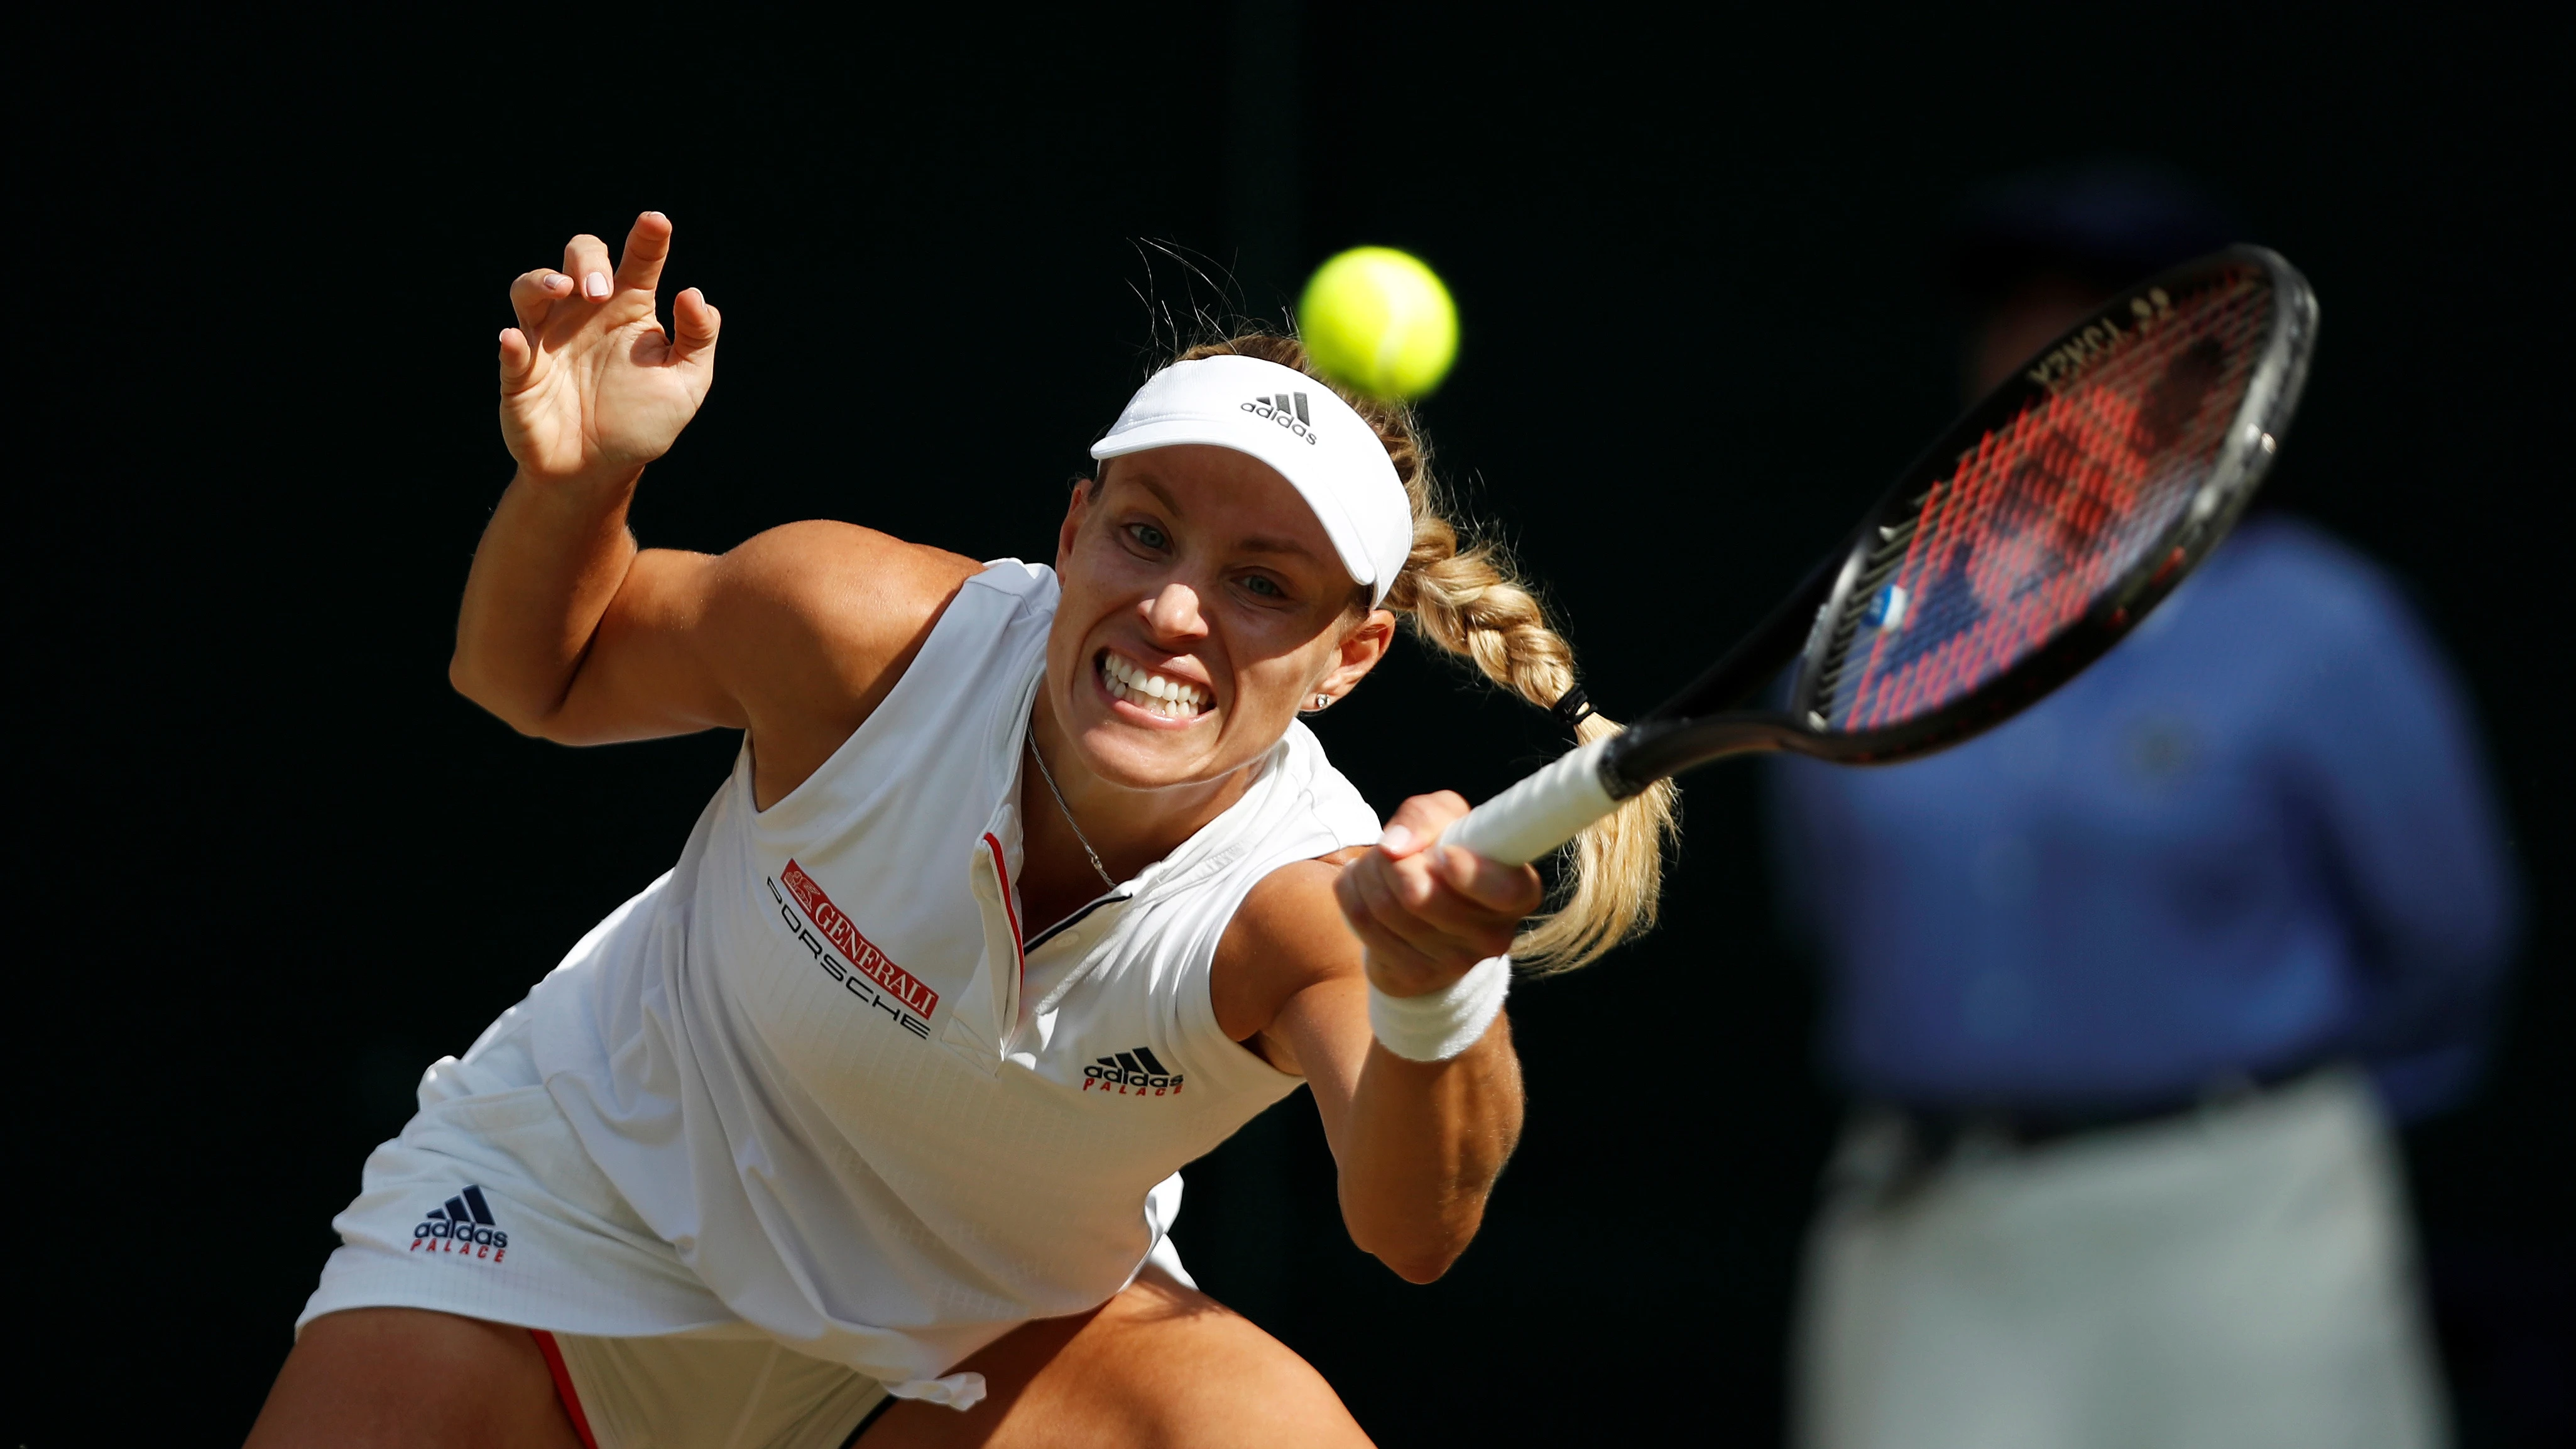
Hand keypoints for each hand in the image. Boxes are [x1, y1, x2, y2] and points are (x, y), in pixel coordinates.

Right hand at [498, 212, 719, 482]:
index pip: (638, 262)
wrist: (601, 470)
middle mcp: (583, 313)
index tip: (656, 222)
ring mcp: (546, 338)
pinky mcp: (520, 373)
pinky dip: (510, 345)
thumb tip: (694, 294)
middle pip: (578, 257)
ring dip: (541, 280)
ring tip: (564, 288)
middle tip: (601, 292)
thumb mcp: (685, 383)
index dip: (646, 239)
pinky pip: (510, 352)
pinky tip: (513, 340)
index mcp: (628, 309)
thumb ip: (697, 339)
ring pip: (530, 289)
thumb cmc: (642, 419)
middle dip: (588, 260)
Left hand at [1332, 792, 1543, 997]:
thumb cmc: (1445, 854)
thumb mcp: (1448, 820)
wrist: (1427, 916)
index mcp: (1519, 891)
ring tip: (1377, 865)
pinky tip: (1365, 887)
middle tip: (1391, 851)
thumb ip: (1427, 816)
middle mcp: (1494, 935)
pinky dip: (1352, 892)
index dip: (1467, 871)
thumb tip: (1394, 847)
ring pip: (1385, 907)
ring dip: (1368, 872)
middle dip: (1390, 860)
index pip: (1503, 891)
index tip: (1443, 854)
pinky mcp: (1414, 977)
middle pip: (1419, 894)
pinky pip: (1361, 921)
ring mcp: (1454, 963)